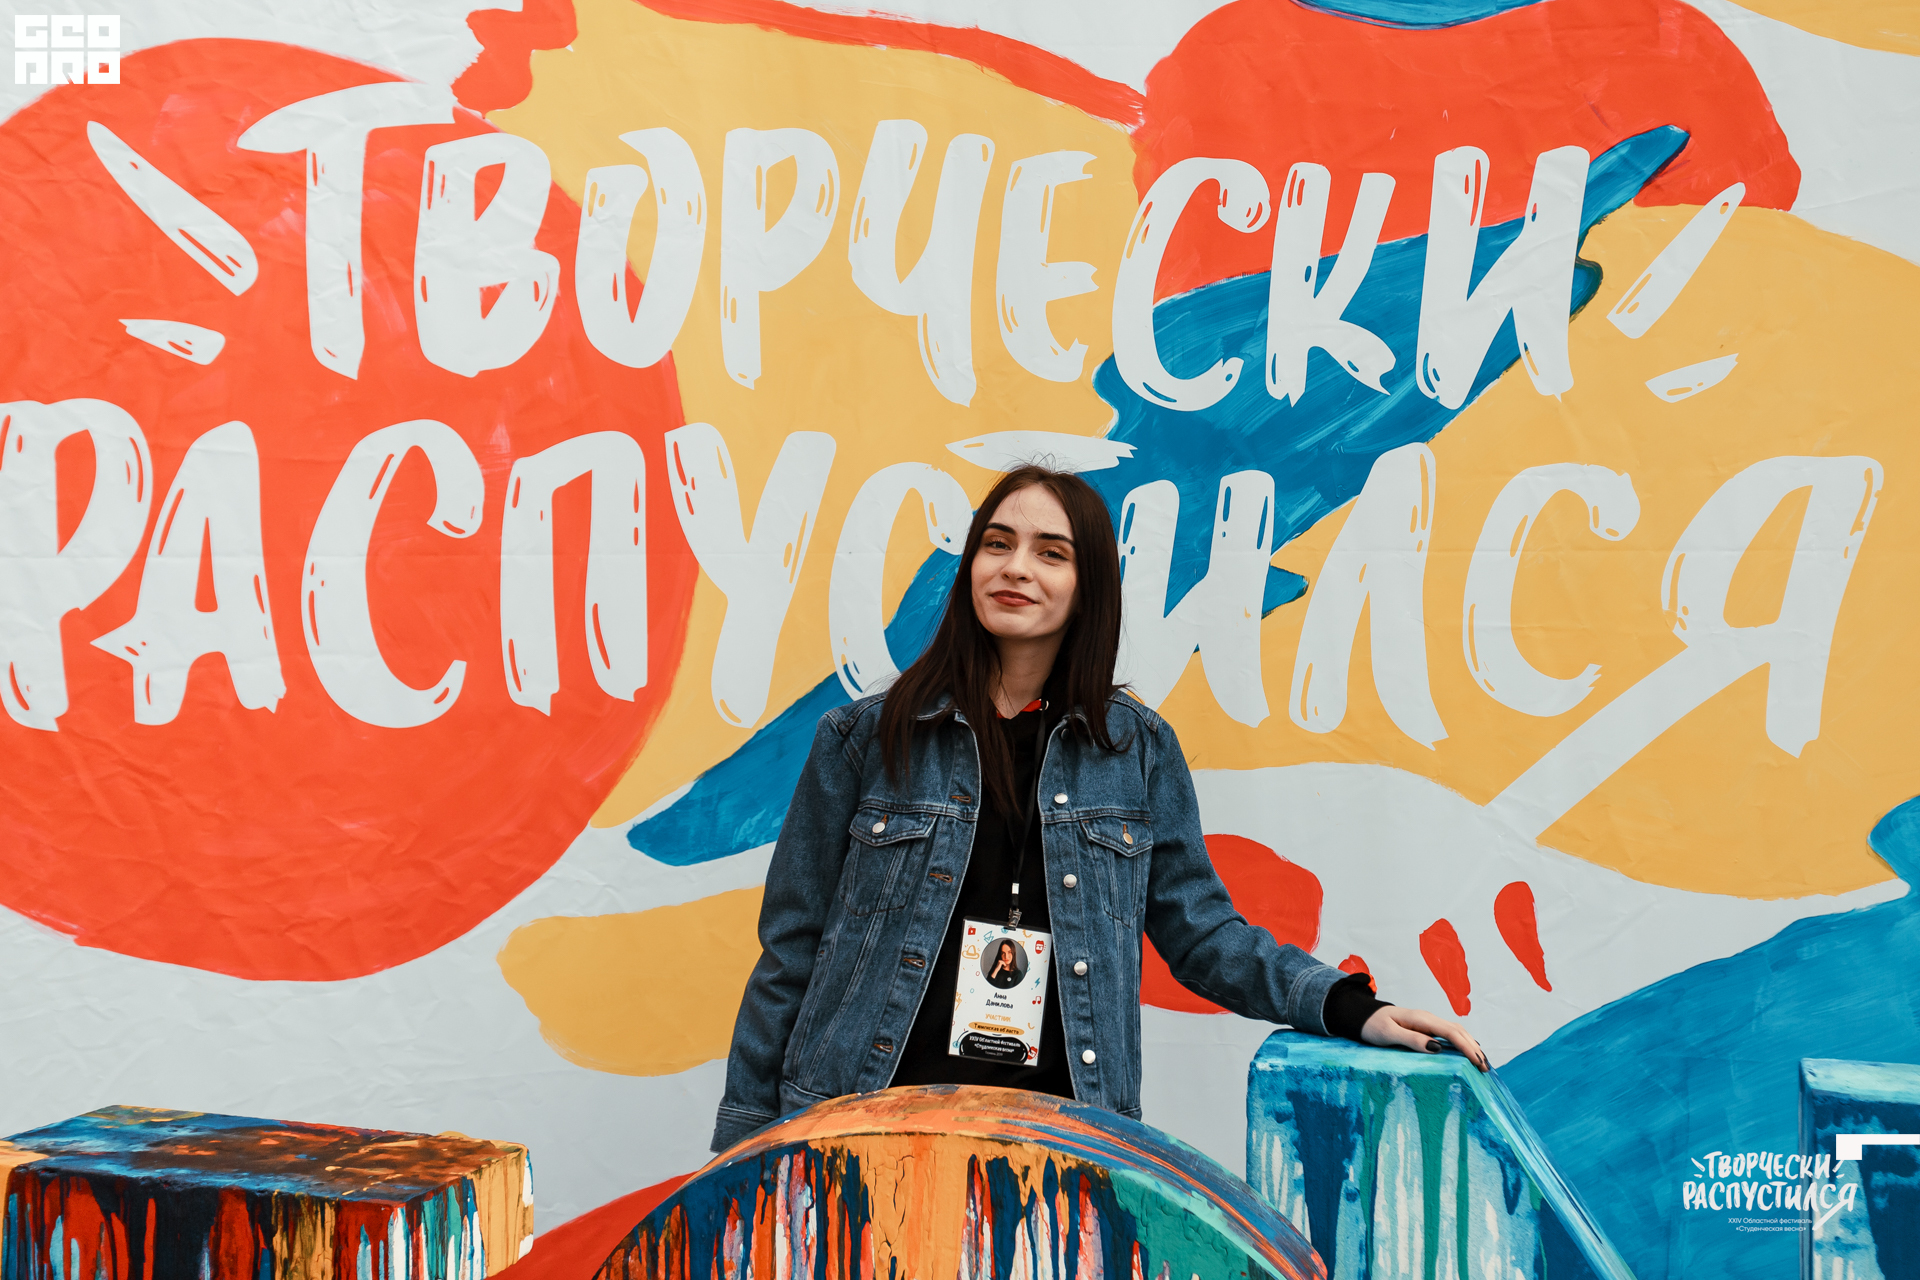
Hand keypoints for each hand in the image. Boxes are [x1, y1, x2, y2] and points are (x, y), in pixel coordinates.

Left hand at [1359, 1006, 1489, 1072]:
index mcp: (1421, 1019)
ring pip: (1456, 1031)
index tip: (1478, 1063)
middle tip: (1486, 1068)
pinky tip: (1468, 1051)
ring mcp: (1428, 1022)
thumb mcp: (1389, 1034)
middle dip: (1474, 1049)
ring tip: (1482, 1062)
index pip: (1452, 1032)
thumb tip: (1437, 1047)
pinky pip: (1449, 1034)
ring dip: (1471, 1045)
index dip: (1467, 1048)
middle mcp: (1428, 1018)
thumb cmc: (1373, 1026)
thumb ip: (1411, 1039)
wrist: (1363, 1016)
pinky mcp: (1425, 1027)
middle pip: (1459, 1031)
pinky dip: (1462, 1042)